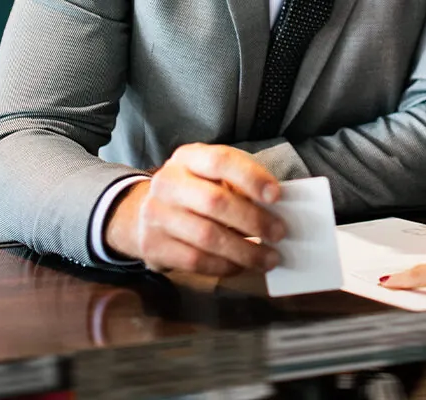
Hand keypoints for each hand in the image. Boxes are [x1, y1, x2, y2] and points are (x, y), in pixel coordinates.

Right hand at [106, 144, 286, 275]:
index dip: (250, 178)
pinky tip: (242, 265)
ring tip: (270, 258)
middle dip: (253, 220)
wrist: (145, 214)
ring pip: (207, 237)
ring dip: (245, 251)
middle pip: (214, 202)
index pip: (220, 161)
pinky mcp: (153, 246)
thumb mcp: (213, 177)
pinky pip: (196, 261)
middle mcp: (167, 183)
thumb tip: (277, 209)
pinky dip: (225, 266)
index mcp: (188, 158)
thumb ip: (241, 186)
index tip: (276, 196)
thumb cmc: (195, 193)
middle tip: (279, 233)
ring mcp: (156, 215)